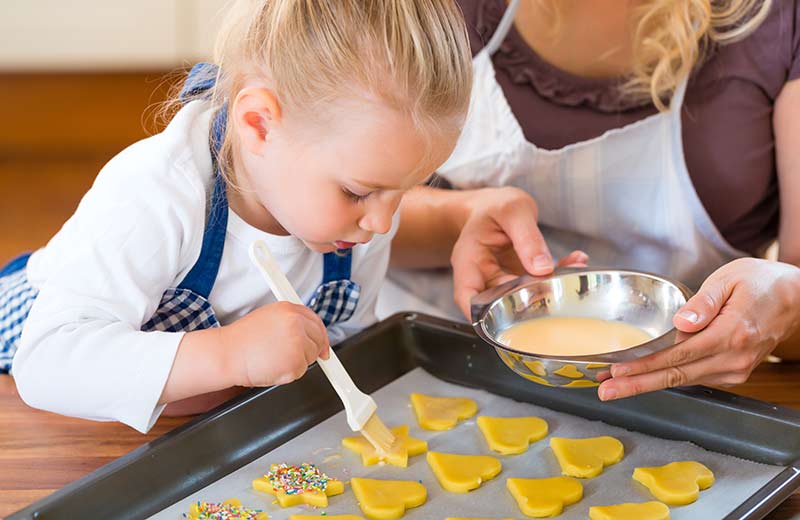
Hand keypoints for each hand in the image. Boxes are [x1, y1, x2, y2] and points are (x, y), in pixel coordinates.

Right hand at [222, 301, 329, 386]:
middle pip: (319, 339)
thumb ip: (290, 323)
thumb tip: (307, 333)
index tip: (323, 345)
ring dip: (296, 362)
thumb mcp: (267, 319)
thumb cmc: (242, 340)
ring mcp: (298, 343)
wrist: (227, 355)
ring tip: (273, 358)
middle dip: (312, 351)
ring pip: (310, 357)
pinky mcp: (296, 362)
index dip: (321, 335)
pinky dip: (288, 374)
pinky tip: (272, 366)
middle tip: (292, 356)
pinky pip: (300, 371)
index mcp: (289, 310)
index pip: (316, 321)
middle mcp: (296, 323)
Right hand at [451, 186, 586, 316]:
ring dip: (549, 288)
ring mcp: (501, 280)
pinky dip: (557, 276)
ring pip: (522, 296)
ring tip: (574, 269)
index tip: (509, 321)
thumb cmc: (495, 206)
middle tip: (557, 289)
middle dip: (529, 301)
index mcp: (469, 260)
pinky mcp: (518, 279)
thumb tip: (543, 268)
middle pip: (498, 302)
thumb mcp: (512, 211)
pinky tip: (575, 261)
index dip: (482, 315)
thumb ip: (527, 238)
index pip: (467, 296)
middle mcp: (482, 276)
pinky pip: (537, 284)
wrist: (496, 205)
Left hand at [598, 258, 799, 400]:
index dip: (644, 365)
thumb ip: (703, 302)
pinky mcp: (733, 372)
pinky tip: (643, 375)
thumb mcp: (729, 279)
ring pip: (683, 380)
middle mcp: (733, 358)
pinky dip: (668, 377)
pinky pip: (695, 376)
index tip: (617, 370)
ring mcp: (735, 369)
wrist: (795, 297)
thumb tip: (681, 321)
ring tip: (614, 383)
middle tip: (605, 390)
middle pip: (676, 376)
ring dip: (647, 382)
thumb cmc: (761, 282)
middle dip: (636, 385)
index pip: (677, 356)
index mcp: (730, 334)